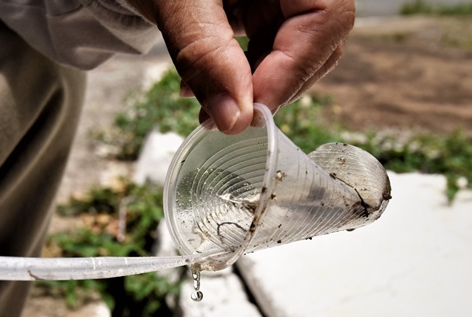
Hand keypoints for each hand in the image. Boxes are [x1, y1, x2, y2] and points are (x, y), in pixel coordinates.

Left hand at [130, 0, 354, 133]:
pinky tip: (205, 88)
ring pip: (292, 53)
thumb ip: (206, 54)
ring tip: (207, 108)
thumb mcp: (179, 3)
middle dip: (272, 86)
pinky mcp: (260, 6)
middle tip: (230, 117)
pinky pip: (265, 49)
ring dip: (251, 89)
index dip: (294, 70)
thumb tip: (234, 118)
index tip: (254, 110)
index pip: (324, 18)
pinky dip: (237, 76)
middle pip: (316, 41)